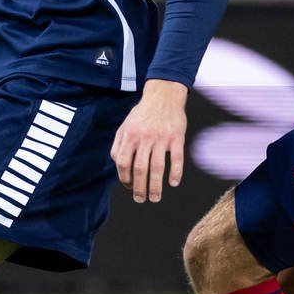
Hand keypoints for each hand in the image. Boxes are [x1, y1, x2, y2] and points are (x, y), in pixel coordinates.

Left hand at [110, 80, 187, 202]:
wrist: (164, 94)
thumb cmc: (143, 113)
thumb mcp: (125, 124)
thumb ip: (118, 143)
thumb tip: (117, 164)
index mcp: (130, 135)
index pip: (123, 163)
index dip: (124, 178)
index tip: (129, 187)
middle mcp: (144, 137)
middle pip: (140, 169)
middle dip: (139, 188)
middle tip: (141, 199)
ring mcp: (162, 138)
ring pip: (157, 167)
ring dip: (156, 186)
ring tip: (155, 197)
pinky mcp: (177, 137)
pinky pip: (177, 159)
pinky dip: (175, 173)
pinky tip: (173, 183)